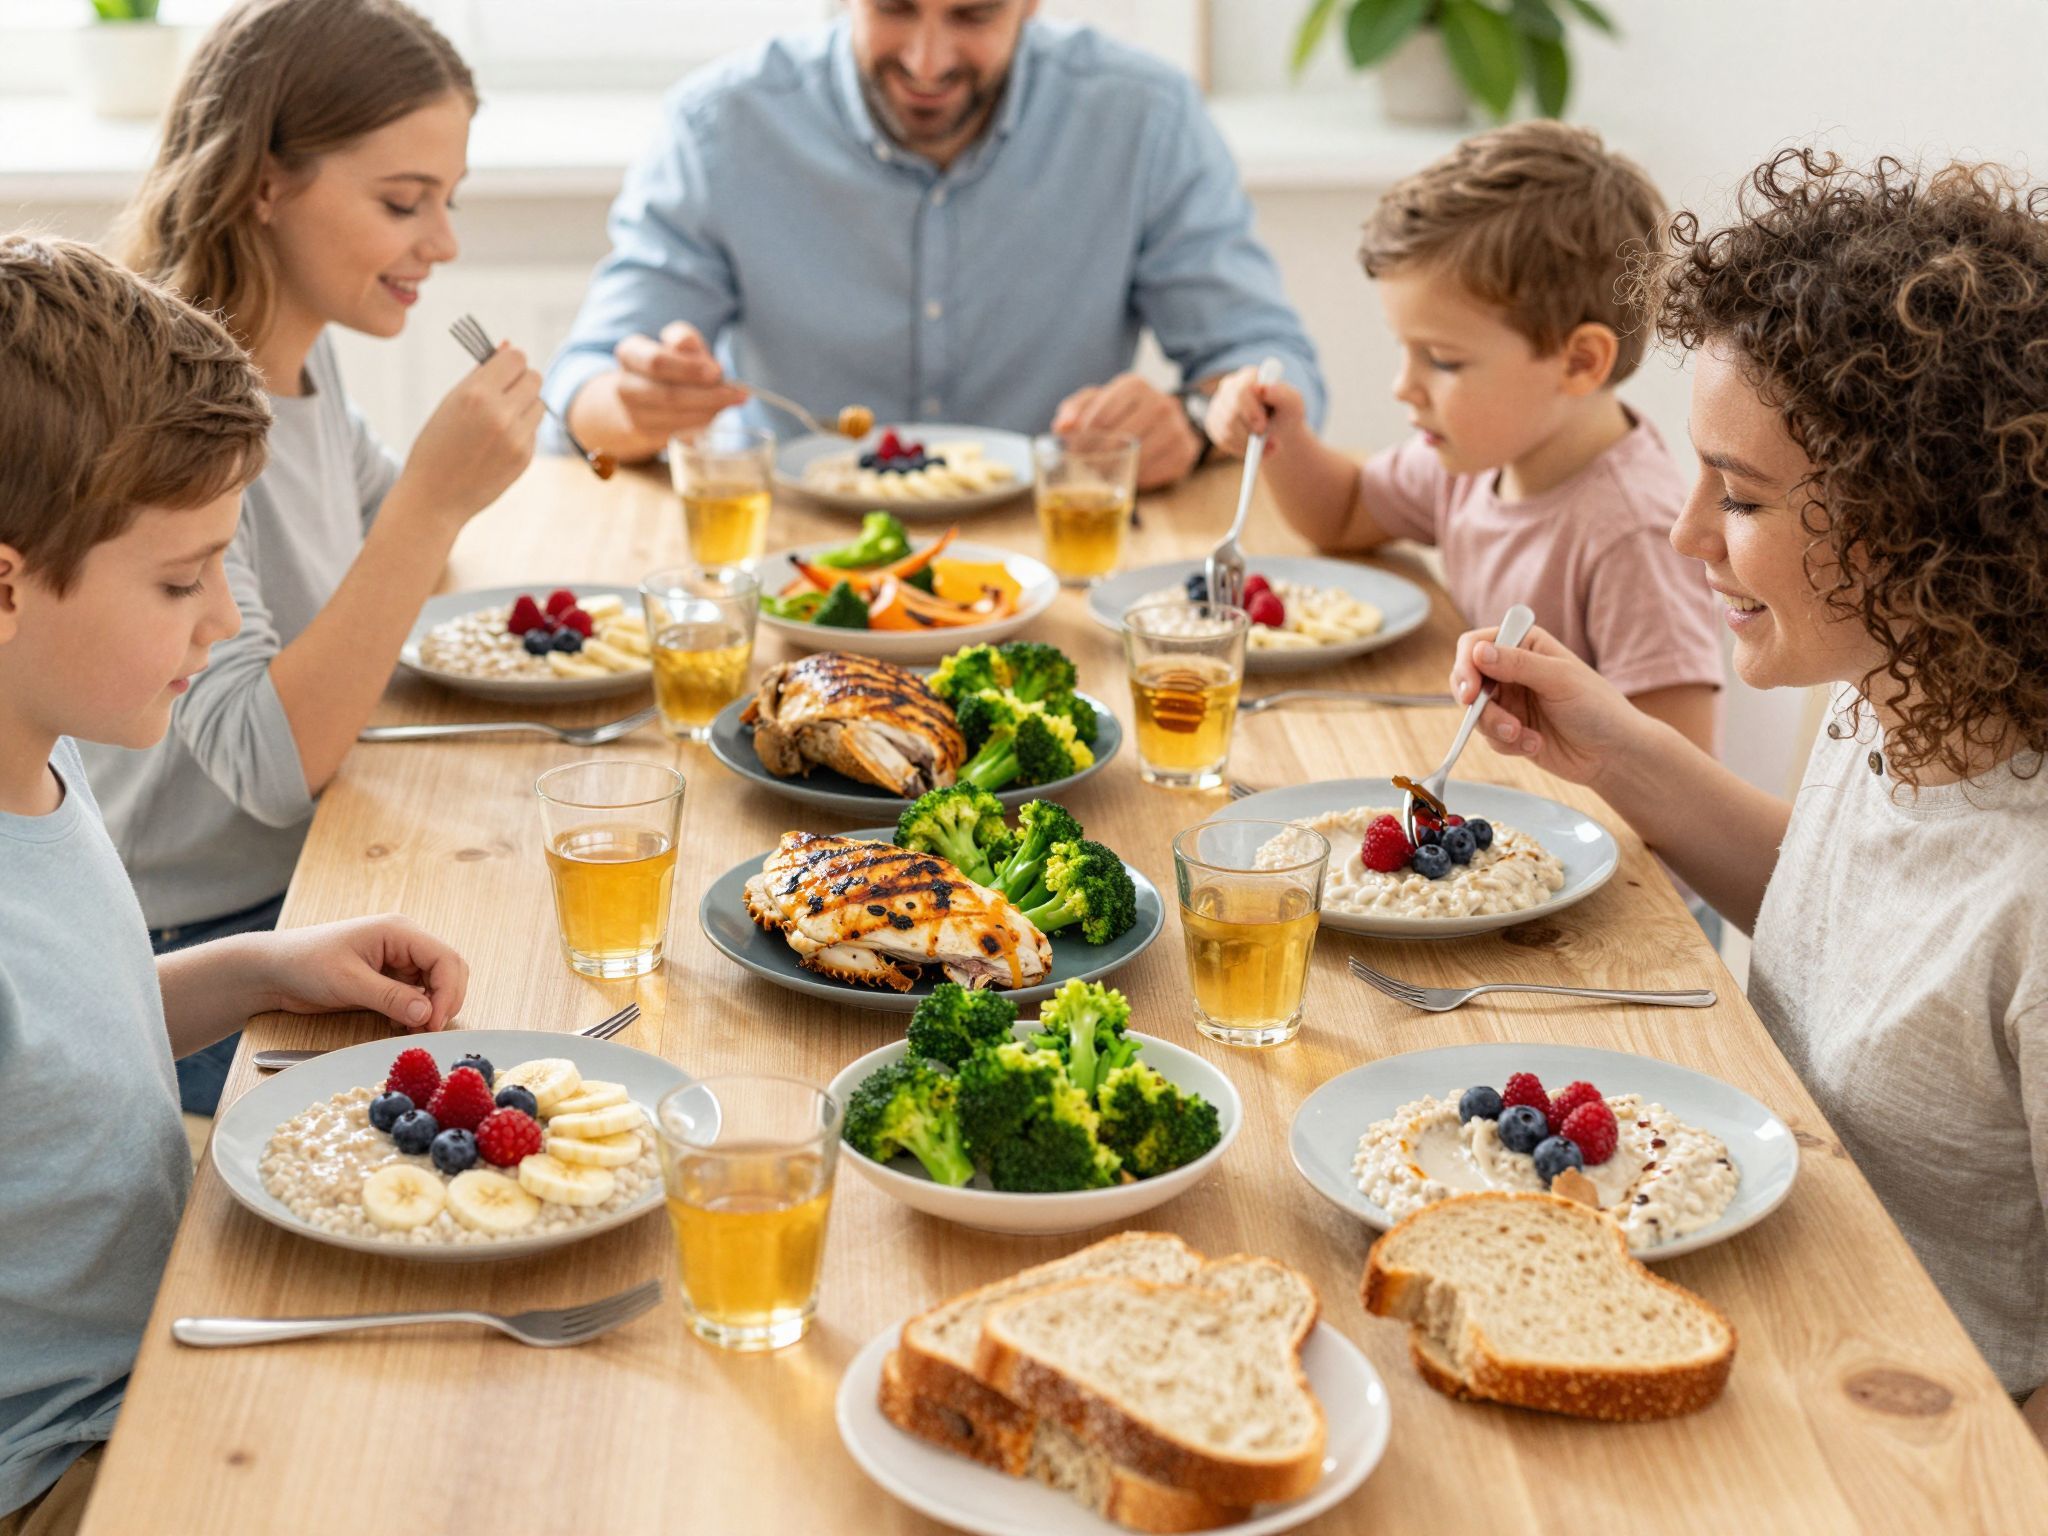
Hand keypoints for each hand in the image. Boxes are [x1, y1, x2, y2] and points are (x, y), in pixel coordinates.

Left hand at [255, 915, 469, 1031]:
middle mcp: (404, 943)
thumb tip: (428, 1014)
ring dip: (432, 1010)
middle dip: (445, 1001)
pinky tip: (399, 1026)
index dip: (447, 992)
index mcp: (400, 931)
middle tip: (429, 1030)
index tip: (433, 1023)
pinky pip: (417, 996)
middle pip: (448, 971)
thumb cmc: (305, 963)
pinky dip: (416, 1014)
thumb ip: (390, 997)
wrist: (273, 970)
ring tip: (414, 1031)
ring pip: (435, 986)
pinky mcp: (388, 979)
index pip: (445, 958)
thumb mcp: (348, 981)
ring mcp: (398, 961)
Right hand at [395, 342, 542, 529]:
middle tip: (503, 393)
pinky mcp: (525, 458)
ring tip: (497, 420)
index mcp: (476, 393)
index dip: (509, 362)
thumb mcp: (450, 402)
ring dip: (524, 406)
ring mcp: (516, 438)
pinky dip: (521, 431)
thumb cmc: (437, 444)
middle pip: (535, 377)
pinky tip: (497, 444)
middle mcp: (500, 413)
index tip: (501, 370)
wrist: (434, 497)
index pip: (516, 357)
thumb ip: (481, 374)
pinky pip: (534, 431)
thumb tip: (509, 345)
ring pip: (540, 404)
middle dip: (521, 381)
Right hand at [599, 321, 750, 451]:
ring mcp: (633, 413)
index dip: (689, 369)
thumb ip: (687, 340)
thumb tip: (704, 360)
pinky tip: (716, 412)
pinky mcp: (646, 434)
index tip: (718, 372)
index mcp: (630, 353)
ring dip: (709, 410)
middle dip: (707, 395)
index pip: (657, 362)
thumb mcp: (678, 343)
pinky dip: (702, 423)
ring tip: (731, 400)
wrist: (644, 395)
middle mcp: (624, 385)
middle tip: (737, 393)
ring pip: (676, 417)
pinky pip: (679, 432)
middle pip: (668, 395)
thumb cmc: (669, 364)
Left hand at [1052, 373, 1200, 490]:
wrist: (1175, 417)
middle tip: (1084, 467)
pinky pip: (1154, 474)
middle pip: (1119, 438)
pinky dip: (1136, 479)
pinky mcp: (1185, 454)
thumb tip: (1061, 427)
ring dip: (1114, 470)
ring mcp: (1176, 429)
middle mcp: (1160, 404)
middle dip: (1096, 456)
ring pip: (1137, 458)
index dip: (1081, 438)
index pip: (1100, 416)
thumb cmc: (1127, 410)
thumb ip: (1076, 409)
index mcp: (1134, 386)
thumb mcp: (1100, 401)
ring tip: (1100, 474)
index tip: (1072, 451)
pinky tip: (1127, 475)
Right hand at [1204, 366, 1307, 458]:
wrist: (1280, 432)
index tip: (1262, 427)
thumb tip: (1262, 388)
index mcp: (1249, 376)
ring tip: (1267, 447)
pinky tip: (1252, 448)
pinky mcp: (1214, 423)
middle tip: (1262, 441)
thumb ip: (1282, 393)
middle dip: (1247, 429)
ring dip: (1247, 442)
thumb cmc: (1287, 414)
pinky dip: (1239, 448)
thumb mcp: (1293, 404)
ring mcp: (1219, 404)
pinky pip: (1222, 439)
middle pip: (1229, 409)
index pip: (1241, 390)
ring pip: (1225, 427)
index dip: (1250, 410)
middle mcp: (1230, 387)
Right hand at [1448, 623, 1652, 788]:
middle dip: (1475, 701)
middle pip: (1467, 678)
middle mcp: (1512, 670)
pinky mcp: (1509, 730)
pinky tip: (1535, 744)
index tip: (1470, 689)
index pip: (1476, 644)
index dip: (1467, 663)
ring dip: (1494, 726)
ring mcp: (1509, 701)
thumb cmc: (1597, 708)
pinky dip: (1508, 743)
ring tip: (1521, 734)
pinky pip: (1489, 736)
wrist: (1613, 753)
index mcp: (1526, 645)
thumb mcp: (1560, 679)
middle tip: (1481, 714)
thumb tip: (1477, 651)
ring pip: (1475, 712)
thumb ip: (1518, 664)